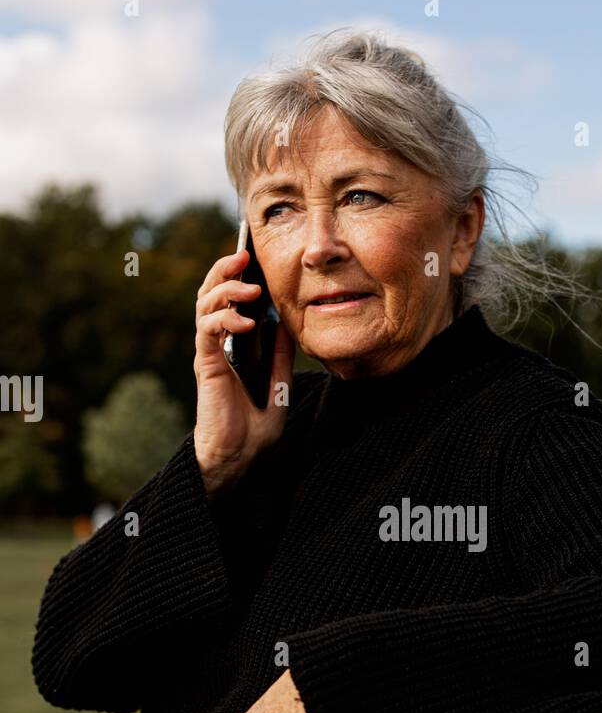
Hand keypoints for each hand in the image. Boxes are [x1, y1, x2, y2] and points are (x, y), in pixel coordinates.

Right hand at [192, 246, 295, 496]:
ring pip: (206, 305)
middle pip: (211, 293)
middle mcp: (218, 343)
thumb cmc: (255, 426)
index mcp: (234, 344)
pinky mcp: (206, 364)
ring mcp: (210, 352)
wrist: (239, 456)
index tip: (253, 258)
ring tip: (250, 288)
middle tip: (243, 256)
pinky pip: (208, 331)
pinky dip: (224, 319)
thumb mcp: (279, 384)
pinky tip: (244, 321)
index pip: (231, 300)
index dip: (237, 276)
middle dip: (225, 270)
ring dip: (226, 290)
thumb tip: (285, 323)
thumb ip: (280, 355)